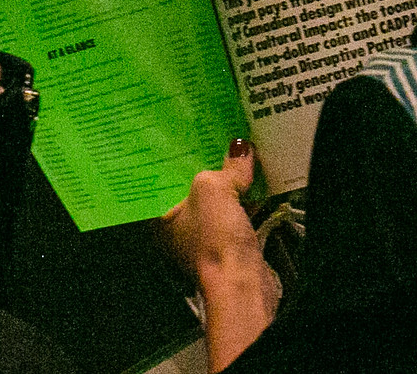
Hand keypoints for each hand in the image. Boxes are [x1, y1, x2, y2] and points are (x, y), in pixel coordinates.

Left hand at [159, 140, 274, 370]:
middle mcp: (178, 226)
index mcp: (161, 215)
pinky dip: (243, 197)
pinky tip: (255, 178)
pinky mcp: (228, 243)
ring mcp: (204, 235)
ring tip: (237, 147)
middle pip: (191, 185)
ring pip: (215, 198)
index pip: (162, 178)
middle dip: (206, 162)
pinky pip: (234, 211)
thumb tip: (242, 148)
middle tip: (215, 132)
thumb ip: (226, 166)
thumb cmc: (214, 239)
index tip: (184, 132)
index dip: (174, 155)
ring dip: (228, 178)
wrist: (242, 285)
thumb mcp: (214, 189)